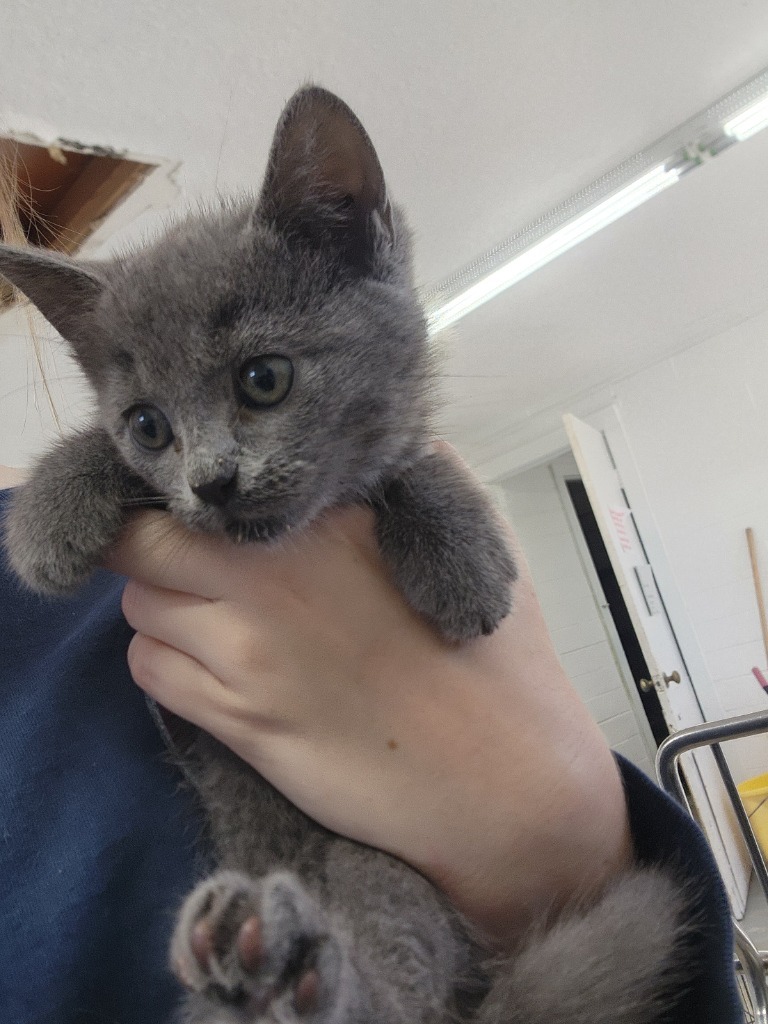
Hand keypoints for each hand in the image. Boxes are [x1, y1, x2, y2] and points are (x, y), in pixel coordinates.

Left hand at [106, 489, 629, 949]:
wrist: (501, 779)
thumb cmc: (497, 661)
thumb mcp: (482, 540)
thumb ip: (427, 476)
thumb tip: (388, 443)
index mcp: (333, 521)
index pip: (210, 486)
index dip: (190, 496)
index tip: (203, 509)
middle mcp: (275, 576)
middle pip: (145, 540)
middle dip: (153, 545)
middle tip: (191, 559)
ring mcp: (248, 651)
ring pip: (142, 605)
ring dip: (165, 606)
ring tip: (216, 618)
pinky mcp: (239, 719)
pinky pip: (151, 670)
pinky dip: (168, 662)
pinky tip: (216, 668)